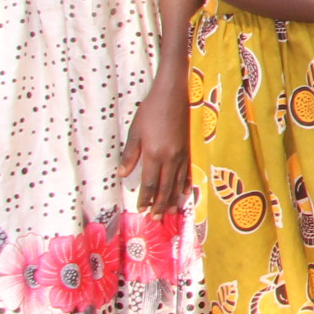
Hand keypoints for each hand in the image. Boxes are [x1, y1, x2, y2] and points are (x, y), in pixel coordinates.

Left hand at [120, 78, 193, 213]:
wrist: (174, 94)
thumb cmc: (151, 110)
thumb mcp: (135, 131)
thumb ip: (130, 154)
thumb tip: (123, 175)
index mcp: (155, 154)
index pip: (150, 183)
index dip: (146, 198)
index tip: (142, 210)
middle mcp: (171, 158)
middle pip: (165, 187)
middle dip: (160, 204)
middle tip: (156, 218)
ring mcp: (183, 154)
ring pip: (178, 182)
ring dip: (173, 198)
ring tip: (170, 211)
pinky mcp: (190, 149)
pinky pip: (189, 172)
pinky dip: (186, 185)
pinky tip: (184, 192)